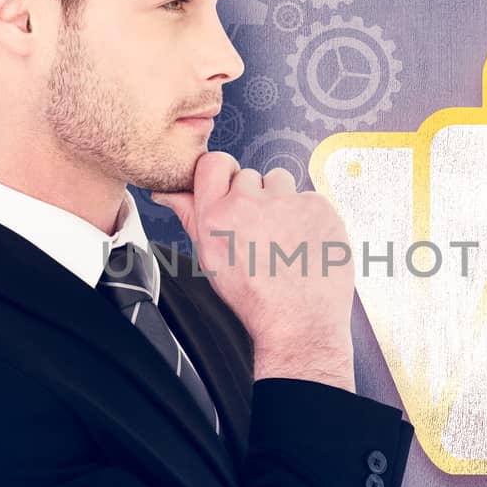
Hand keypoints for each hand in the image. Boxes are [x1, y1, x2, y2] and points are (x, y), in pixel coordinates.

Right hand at [150, 152, 354, 387]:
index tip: (232, 189)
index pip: (213, 162)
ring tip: (285, 237)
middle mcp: (248, 204)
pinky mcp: (317, 206)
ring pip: (280, 180)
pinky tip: (305, 242)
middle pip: (249, 175)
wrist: (300, 323)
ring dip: (282, 201)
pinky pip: (309, 196)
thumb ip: (191, 216)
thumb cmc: (256, 297)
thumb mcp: (211, 259)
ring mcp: (286, 202)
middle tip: (262, 232)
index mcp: (216, 216)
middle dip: (255, 197)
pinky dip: (309, 215)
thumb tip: (169, 192)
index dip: (224, 173)